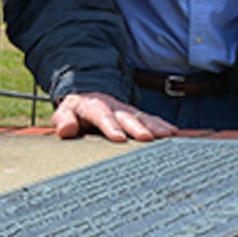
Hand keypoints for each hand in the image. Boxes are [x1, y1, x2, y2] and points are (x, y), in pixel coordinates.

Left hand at [51, 91, 176, 142]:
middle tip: (147, 138)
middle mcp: (113, 107)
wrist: (88, 98)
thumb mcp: (65, 113)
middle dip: (137, 126)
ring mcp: (127, 111)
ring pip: (142, 117)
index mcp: (93, 106)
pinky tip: (174, 133)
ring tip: (168, 135)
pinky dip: (162, 125)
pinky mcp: (136, 117)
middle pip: (126, 116)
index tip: (119, 138)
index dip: (110, 126)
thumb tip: (66, 129)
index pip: (101, 115)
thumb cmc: (76, 111)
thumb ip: (64, 120)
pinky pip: (150, 120)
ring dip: (155, 125)